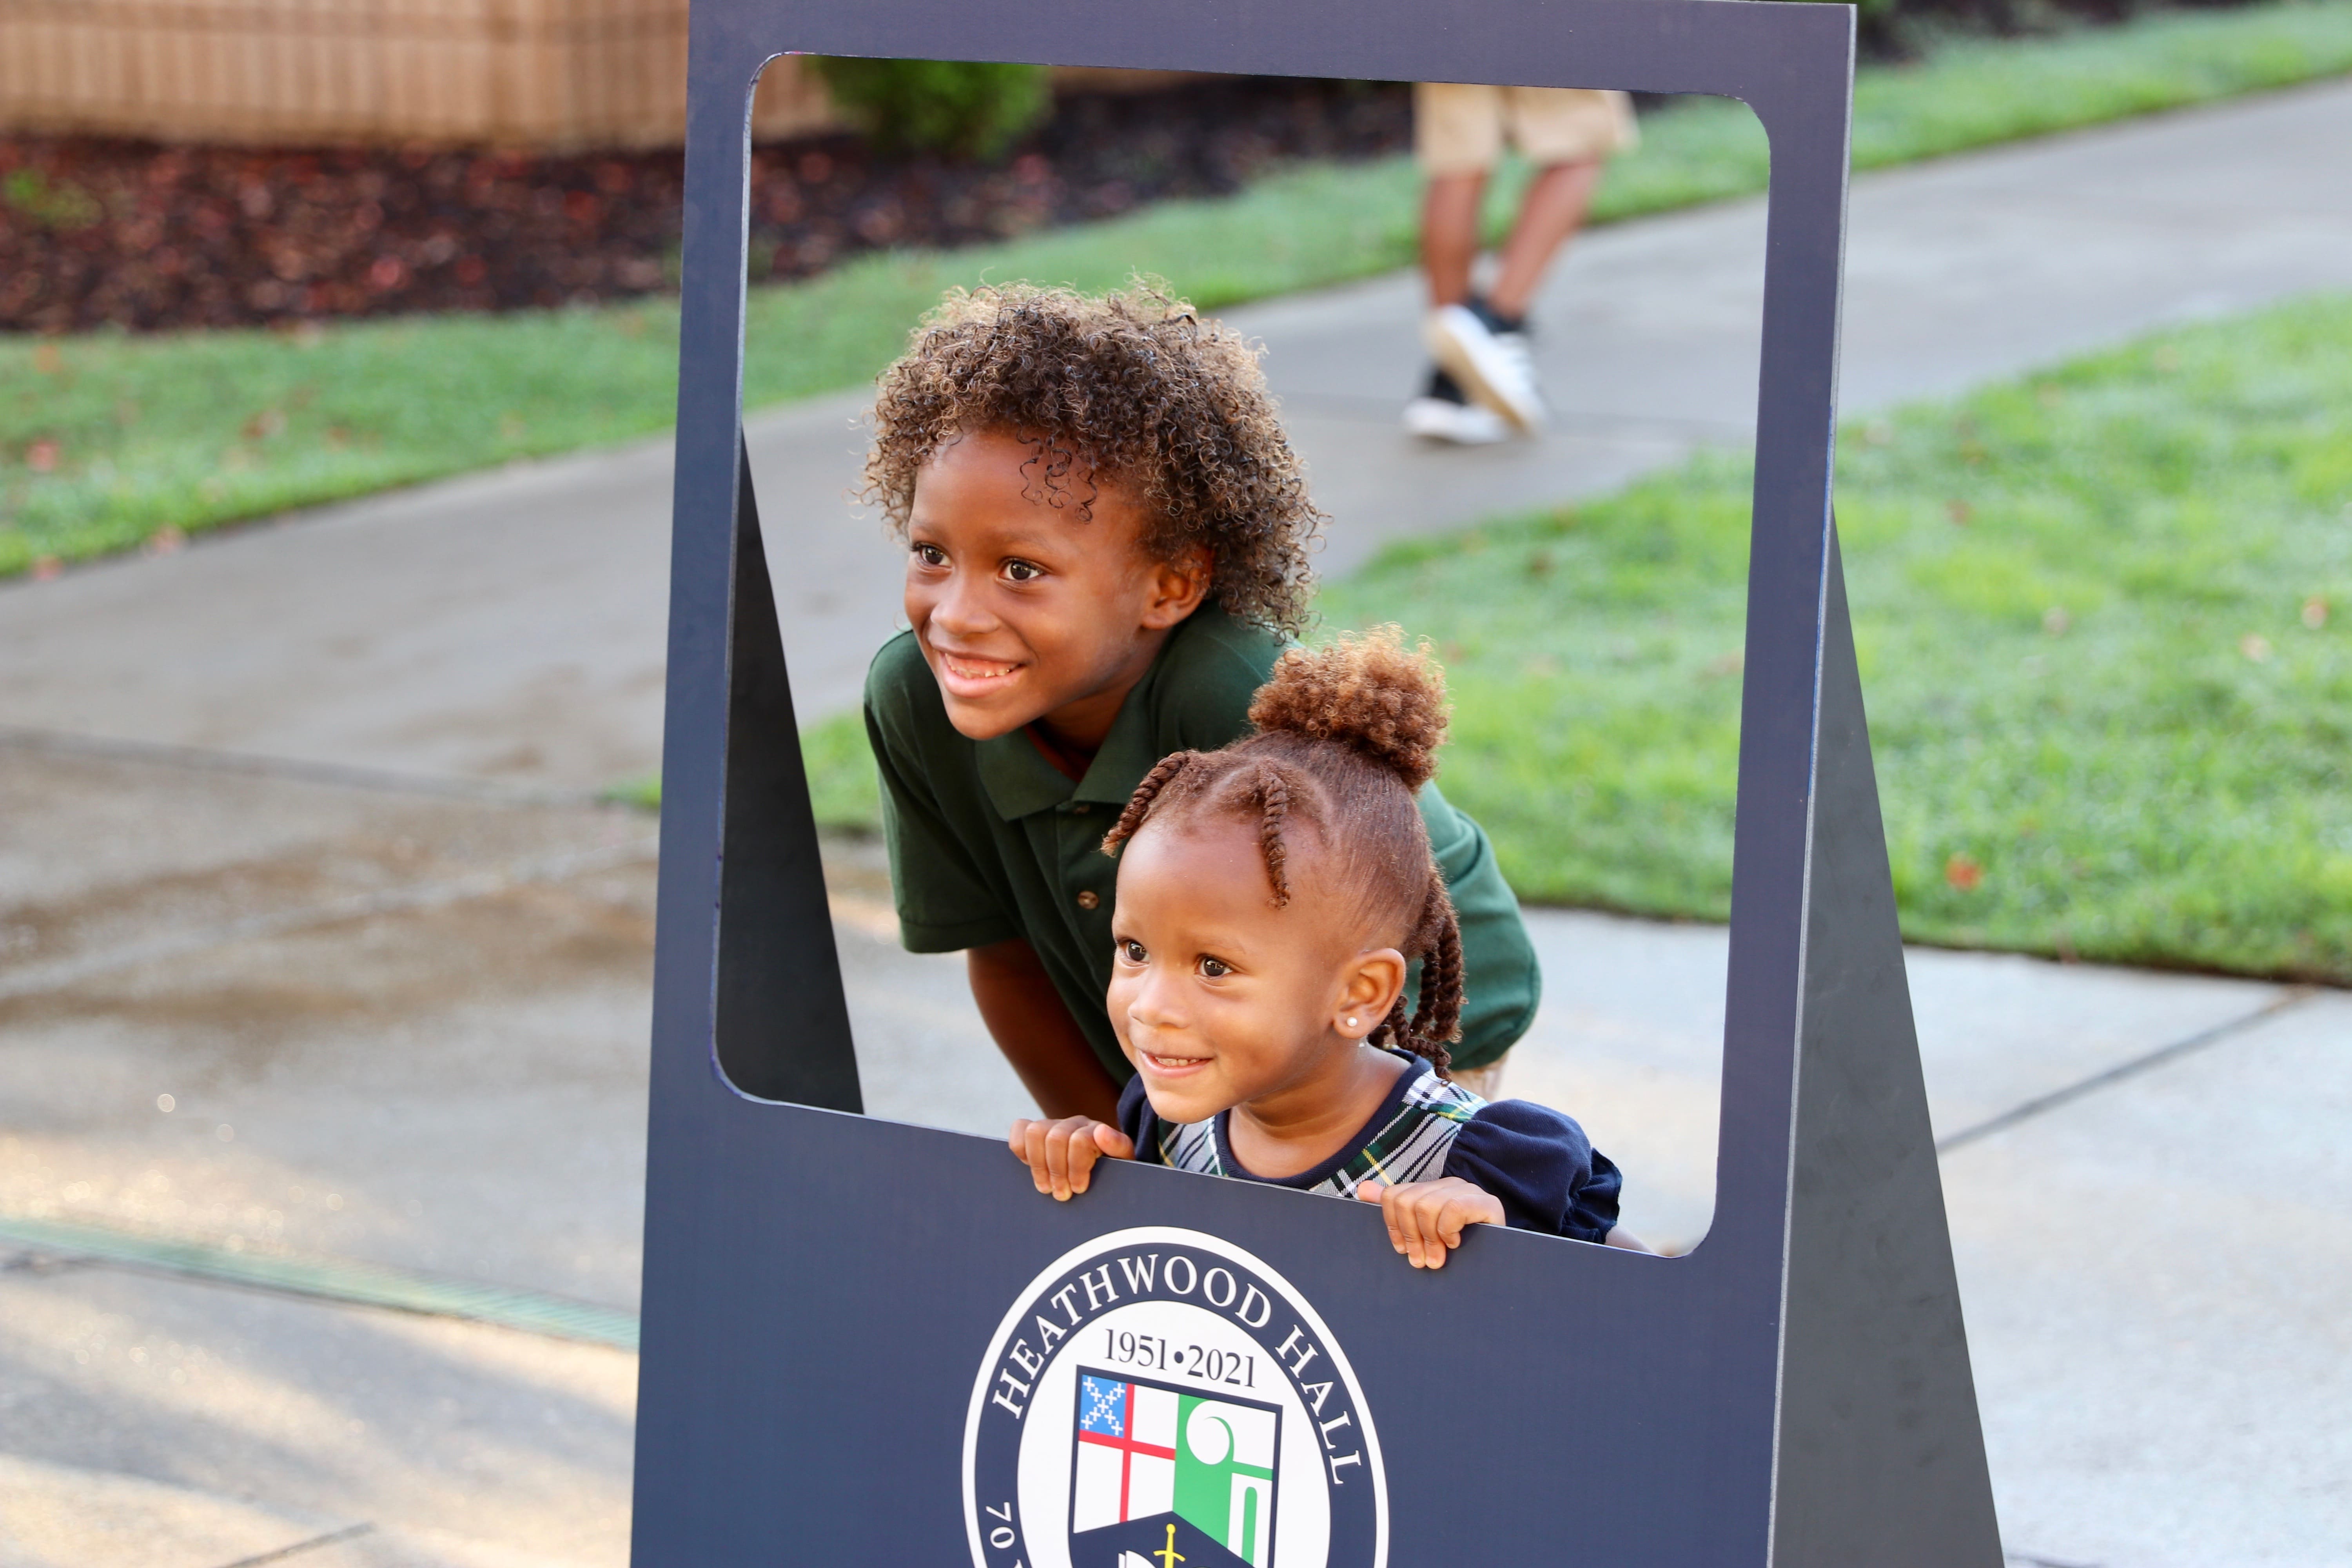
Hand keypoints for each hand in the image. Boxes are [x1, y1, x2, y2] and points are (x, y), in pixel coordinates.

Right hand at [1010, 1116, 1134, 1200]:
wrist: (1105, 1177)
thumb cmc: (1113, 1174)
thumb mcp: (1125, 1164)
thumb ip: (1118, 1146)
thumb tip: (1101, 1131)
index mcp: (1097, 1130)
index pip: (1080, 1139)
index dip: (1076, 1167)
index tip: (1079, 1189)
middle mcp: (1075, 1124)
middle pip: (1055, 1138)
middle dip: (1056, 1170)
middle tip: (1061, 1194)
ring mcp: (1054, 1125)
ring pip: (1035, 1132)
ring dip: (1038, 1164)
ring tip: (1045, 1187)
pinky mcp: (1037, 1132)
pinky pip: (1020, 1129)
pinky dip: (1020, 1148)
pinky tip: (1031, 1168)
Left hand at [1355, 1177, 1504, 1268]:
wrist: (1497, 1268)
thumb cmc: (1457, 1254)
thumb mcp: (1422, 1235)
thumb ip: (1394, 1211)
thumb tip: (1362, 1188)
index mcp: (1430, 1190)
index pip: (1394, 1196)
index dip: (1393, 1225)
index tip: (1402, 1250)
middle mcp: (1448, 1185)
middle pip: (1407, 1201)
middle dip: (1411, 1236)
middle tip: (1422, 1261)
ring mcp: (1469, 1191)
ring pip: (1427, 1206)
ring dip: (1430, 1239)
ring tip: (1438, 1258)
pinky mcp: (1487, 1203)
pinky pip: (1453, 1209)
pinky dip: (1448, 1231)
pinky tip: (1456, 1244)